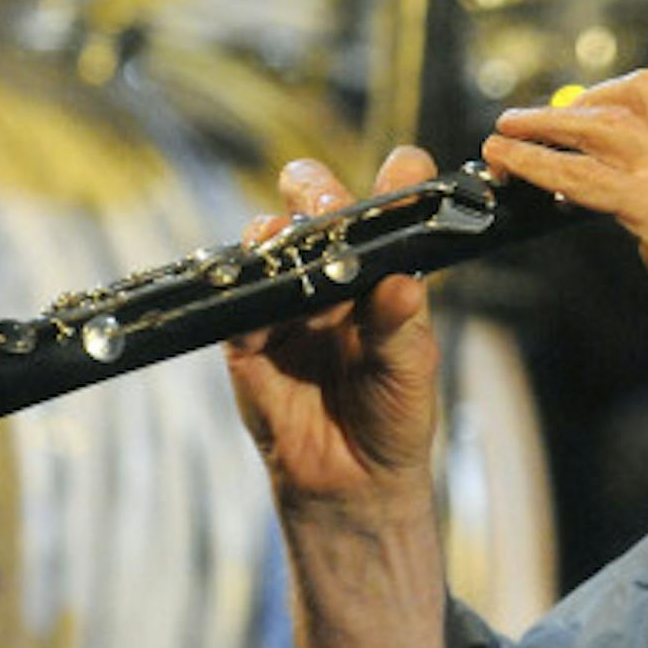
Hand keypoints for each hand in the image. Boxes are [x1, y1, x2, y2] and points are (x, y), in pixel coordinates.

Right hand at [225, 149, 441, 516]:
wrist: (351, 481)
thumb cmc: (394, 414)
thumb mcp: (410, 369)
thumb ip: (400, 325)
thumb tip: (400, 285)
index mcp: (383, 271)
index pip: (391, 212)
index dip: (397, 183)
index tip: (406, 166)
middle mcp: (334, 274)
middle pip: (318, 205)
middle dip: (317, 188)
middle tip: (326, 198)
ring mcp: (287, 300)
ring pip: (270, 244)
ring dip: (277, 236)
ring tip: (288, 241)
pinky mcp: (246, 337)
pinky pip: (236, 304)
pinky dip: (245, 295)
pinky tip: (257, 295)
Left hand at [481, 70, 647, 374]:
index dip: (633, 101)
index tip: (606, 117)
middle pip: (635, 92)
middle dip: (586, 100)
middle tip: (551, 118)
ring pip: (597, 124)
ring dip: (544, 123)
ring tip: (509, 129)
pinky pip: (577, 172)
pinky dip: (534, 162)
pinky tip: (509, 163)